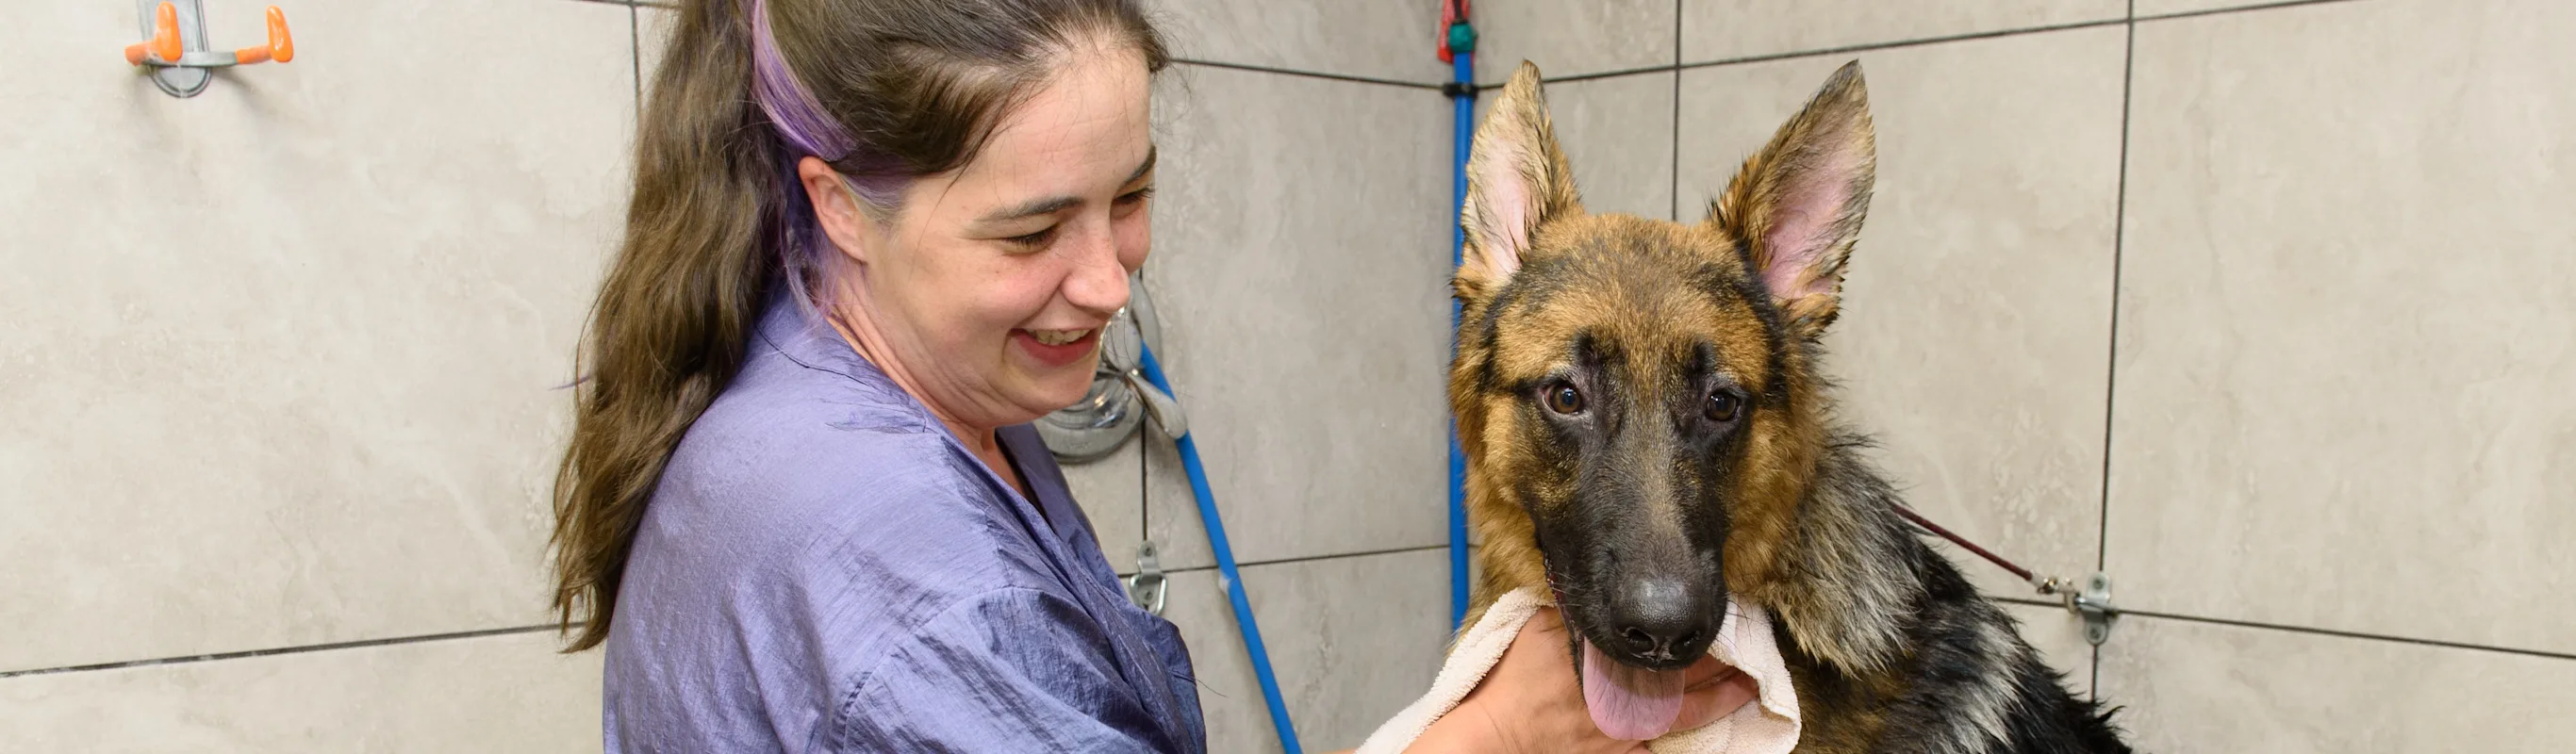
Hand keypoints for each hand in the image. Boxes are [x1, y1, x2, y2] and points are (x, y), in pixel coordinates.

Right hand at [1407, 607, 1751, 753]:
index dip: (1705, 634)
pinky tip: (1709, 727)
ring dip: (1718, 700)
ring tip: (1746, 686)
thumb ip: (1572, 608)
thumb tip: (1597, 586)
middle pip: (1691, 681)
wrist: (1497, 737)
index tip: (1731, 617)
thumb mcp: (1537, 628)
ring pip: (1686, 715)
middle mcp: (1630, 698)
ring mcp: (1628, 731)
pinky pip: (1662, 749)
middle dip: (1726, 666)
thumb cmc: (1513, 683)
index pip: (1672, 645)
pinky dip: (1688, 737)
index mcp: (1615, 662)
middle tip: (1756, 651)